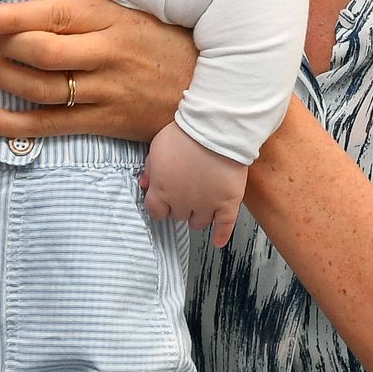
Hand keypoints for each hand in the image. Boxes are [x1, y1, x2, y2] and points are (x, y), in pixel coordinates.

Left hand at [0, 0, 194, 140]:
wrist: (213, 88)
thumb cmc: (163, 41)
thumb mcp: (129, 12)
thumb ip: (85, 11)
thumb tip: (31, 7)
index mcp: (110, 19)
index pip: (52, 15)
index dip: (11, 18)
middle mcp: (107, 54)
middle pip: (42, 53)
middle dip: (3, 49)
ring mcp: (107, 91)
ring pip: (42, 89)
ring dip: (3, 79)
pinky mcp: (106, 122)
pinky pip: (51, 125)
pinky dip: (13, 123)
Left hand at [140, 121, 246, 247]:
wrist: (213, 130)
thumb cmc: (183, 135)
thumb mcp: (156, 147)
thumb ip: (150, 169)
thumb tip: (145, 185)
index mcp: (162, 190)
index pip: (155, 211)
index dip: (158, 207)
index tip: (161, 203)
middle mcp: (182, 202)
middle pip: (177, 215)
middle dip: (178, 206)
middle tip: (183, 196)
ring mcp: (206, 205)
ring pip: (198, 222)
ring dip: (197, 217)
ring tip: (198, 209)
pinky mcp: (228, 203)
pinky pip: (225, 226)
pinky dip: (222, 235)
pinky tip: (218, 241)